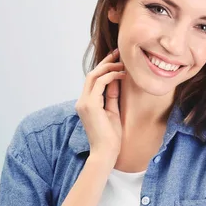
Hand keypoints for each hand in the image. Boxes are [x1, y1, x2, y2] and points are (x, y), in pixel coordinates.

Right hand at [75, 48, 125, 164]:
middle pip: (92, 74)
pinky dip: (111, 76)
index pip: (93, 80)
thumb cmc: (111, 136)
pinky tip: (122, 74)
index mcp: (86, 103)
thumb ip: (112, 96)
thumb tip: (116, 80)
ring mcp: (84, 103)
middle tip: (119, 53)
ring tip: (123, 64)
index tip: (117, 59)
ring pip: (93, 76)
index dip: (104, 67)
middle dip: (106, 62)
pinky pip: (99, 84)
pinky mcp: (90, 106)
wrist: (106, 152)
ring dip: (109, 67)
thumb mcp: (112, 111)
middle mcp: (82, 101)